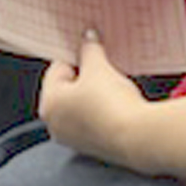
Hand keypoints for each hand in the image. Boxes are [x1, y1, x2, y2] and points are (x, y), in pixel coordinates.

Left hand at [37, 30, 148, 162]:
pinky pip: (92, 120)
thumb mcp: (98, 67)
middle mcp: (55, 124)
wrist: (137, 138)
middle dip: (85, 76)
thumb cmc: (111, 105)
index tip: (90, 50)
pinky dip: (101, 111)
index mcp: (48, 103)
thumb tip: (88, 37)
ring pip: (80, 105)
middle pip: (67, 88)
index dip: (76, 56)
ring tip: (112, 87)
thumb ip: (90, 48)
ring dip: (94, 94)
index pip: (57, 68)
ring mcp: (73, 139)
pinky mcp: (92, 148)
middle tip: (102, 68)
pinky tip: (116, 104)